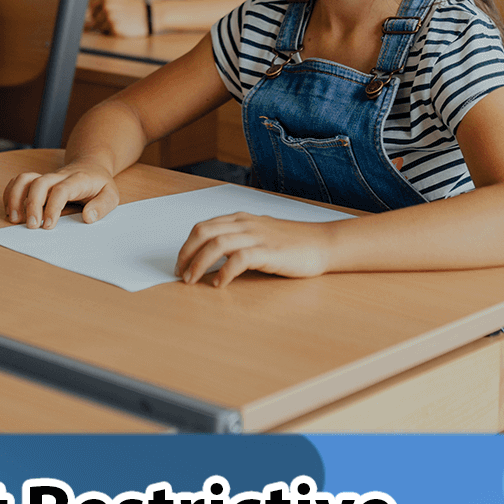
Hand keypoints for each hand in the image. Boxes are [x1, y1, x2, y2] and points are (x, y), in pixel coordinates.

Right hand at [3, 161, 118, 227]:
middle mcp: (59, 176)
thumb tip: (88, 217)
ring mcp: (46, 177)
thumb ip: (102, 206)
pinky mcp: (37, 180)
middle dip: (32, 204)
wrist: (91, 165)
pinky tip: (11, 211)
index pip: (62, 190)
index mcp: (78, 180)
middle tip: (32, 226)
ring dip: (16, 197)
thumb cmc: (99, 184)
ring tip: (14, 219)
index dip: (53, 207)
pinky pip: (18, 181)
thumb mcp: (111, 194)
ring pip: (25, 179)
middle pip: (39, 183)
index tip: (48, 225)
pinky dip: (10, 194)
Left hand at [86, 0, 149, 35]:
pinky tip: (123, 28)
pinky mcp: (114, 28)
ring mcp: (110, 17)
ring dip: (107, 29)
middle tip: (117, 20)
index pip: (90, 10)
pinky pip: (107, 34)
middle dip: (102, 23)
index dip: (96, 15)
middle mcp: (106, 6)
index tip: (104, 17)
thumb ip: (102, 7)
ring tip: (121, 23)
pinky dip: (113, 33)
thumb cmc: (133, 10)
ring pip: (100, 28)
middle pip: (94, 20)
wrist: (150, 15)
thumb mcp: (117, 2)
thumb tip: (85, 18)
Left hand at [174, 212, 339, 287]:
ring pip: (217, 245)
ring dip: (199, 264)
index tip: (181, 263)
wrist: (323, 243)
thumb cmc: (294, 242)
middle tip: (181, 273)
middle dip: (186, 254)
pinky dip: (224, 272)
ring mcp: (257, 237)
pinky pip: (239, 259)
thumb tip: (214, 255)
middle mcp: (246, 224)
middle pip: (203, 232)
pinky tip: (219, 284)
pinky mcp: (269, 252)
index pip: (203, 227)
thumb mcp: (261, 233)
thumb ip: (239, 239)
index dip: (187, 245)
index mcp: (241, 219)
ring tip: (193, 281)